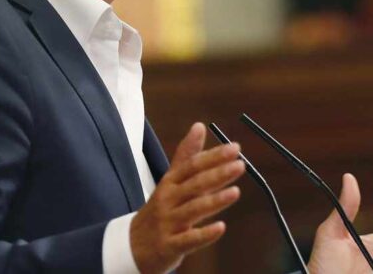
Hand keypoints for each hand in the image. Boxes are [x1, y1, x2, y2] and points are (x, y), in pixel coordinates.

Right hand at [130, 122, 245, 272]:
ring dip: (214, 200)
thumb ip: (186, 156)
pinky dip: (204, 234)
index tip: (235, 148)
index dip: (213, 156)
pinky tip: (220, 228)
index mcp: (170, 183)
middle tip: (240, 165)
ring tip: (235, 192)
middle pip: (194, 184)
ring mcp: (168, 223)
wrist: (132, 245)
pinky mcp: (170, 245)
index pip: (192, 165)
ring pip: (192, 210)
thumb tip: (199, 126)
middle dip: (217, 174)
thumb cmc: (159, 210)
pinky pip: (188, 240)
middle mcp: (168, 200)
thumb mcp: (170, 181)